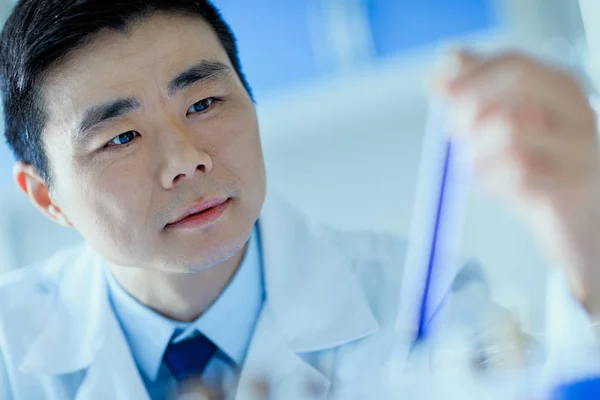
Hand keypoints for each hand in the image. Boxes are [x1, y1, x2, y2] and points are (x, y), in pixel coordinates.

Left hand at [433, 49, 599, 314]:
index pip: (512, 62)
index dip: (468, 73)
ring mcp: (582, 144)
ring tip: (472, 166)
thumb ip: (472, 96)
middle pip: (517, 80)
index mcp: (557, 87)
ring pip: (511, 128)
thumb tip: (436, 78)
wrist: (578, 221)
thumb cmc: (534, 167)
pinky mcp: (576, 183)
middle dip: (471, 100)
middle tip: (451, 131)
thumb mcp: (502, 126)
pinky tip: (489, 187)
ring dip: (475, 149)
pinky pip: (519, 173)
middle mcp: (577, 107)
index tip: (434, 89)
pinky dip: (490, 180)